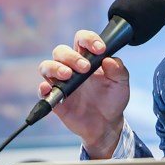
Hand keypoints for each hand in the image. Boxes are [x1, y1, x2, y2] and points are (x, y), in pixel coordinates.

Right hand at [37, 30, 129, 157]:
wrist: (107, 124)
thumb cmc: (112, 100)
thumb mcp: (121, 83)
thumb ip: (118, 70)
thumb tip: (109, 59)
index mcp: (87, 59)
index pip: (81, 40)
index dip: (88, 40)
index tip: (99, 49)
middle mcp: (71, 67)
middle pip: (61, 51)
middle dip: (71, 56)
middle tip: (85, 67)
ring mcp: (61, 82)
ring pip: (47, 66)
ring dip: (56, 67)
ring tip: (68, 75)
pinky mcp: (55, 98)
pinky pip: (42, 90)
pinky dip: (43, 88)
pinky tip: (49, 89)